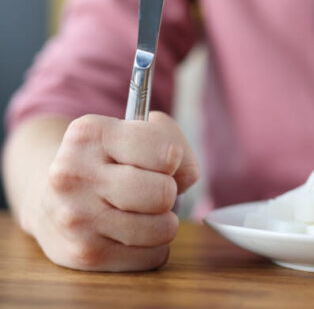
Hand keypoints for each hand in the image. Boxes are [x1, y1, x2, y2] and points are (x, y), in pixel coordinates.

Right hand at [32, 112, 199, 270]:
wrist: (53, 200)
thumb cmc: (108, 161)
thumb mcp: (135, 131)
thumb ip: (172, 140)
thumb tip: (186, 177)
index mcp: (90, 134)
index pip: (168, 153)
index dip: (173, 159)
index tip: (157, 161)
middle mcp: (74, 175)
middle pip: (164, 194)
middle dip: (168, 192)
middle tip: (150, 190)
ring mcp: (76, 218)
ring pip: (164, 229)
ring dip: (163, 222)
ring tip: (140, 211)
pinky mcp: (85, 254)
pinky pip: (153, 256)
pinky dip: (152, 247)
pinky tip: (130, 233)